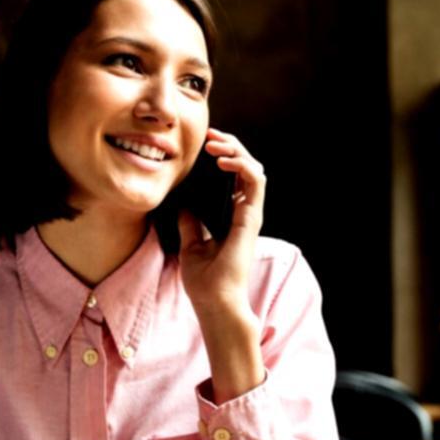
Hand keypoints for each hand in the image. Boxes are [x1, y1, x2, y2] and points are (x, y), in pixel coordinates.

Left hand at [178, 127, 264, 315]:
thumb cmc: (205, 282)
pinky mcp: (251, 219)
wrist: (214, 303)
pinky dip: (243, 165)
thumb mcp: (190, 246)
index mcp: (233, 217)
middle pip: (246, 168)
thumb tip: (184, 207)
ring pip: (254, 170)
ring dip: (237, 151)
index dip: (224, 156)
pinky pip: (255, 183)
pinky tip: (224, 160)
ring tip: (216, 145)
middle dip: (230, 146)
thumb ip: (190, 224)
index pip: (234, 177)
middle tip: (210, 136)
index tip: (205, 145)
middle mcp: (245, 213)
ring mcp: (250, 215)